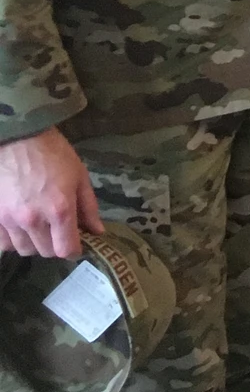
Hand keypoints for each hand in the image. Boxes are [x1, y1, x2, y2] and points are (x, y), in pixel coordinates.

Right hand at [0, 128, 103, 257]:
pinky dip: (12, 240)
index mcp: (60, 210)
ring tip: (38, 227)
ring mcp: (9, 220)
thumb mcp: (79, 177)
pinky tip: (18, 227)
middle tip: (58, 231)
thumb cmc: (53, 154)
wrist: (18, 138)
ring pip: (23, 249)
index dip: (74, 250)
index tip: (76, 244)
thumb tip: (98, 231)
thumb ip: (88, 208)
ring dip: (33, 243)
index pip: (66, 250)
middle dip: (55, 245)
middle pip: (45, 252)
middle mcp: (33, 220)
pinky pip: (2, 243)